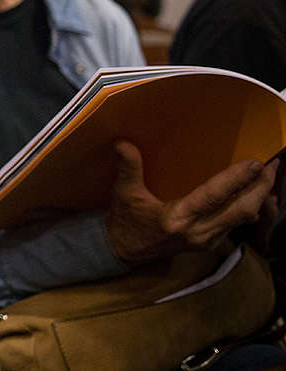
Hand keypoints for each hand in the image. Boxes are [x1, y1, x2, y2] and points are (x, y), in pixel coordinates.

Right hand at [105, 140, 277, 262]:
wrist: (124, 252)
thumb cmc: (126, 221)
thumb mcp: (124, 193)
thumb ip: (127, 168)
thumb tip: (122, 142)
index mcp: (177, 218)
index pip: (214, 196)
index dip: (237, 179)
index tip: (255, 163)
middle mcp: (198, 232)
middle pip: (242, 210)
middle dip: (261, 188)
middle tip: (273, 166)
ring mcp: (207, 240)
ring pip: (244, 219)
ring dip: (260, 198)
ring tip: (269, 177)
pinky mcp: (210, 242)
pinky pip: (239, 224)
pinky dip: (251, 208)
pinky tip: (256, 195)